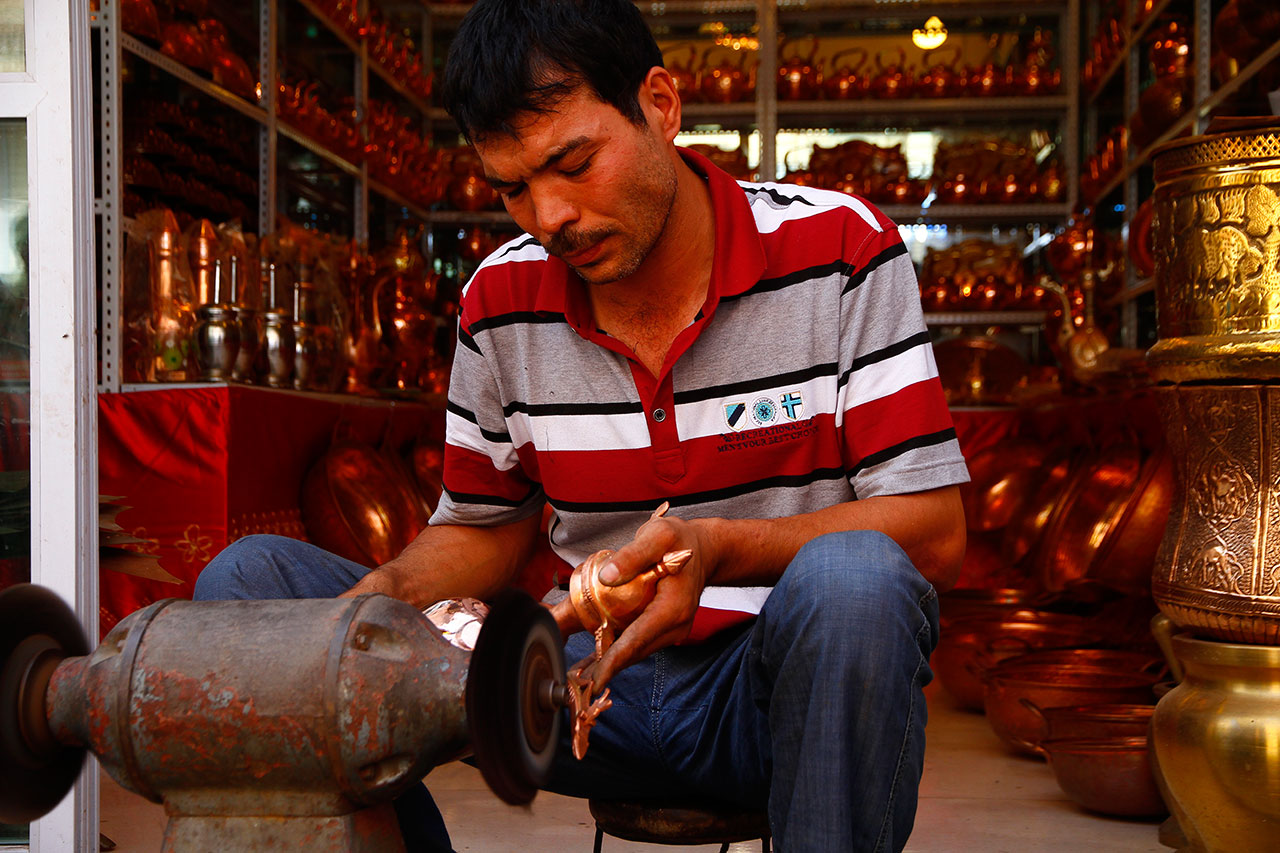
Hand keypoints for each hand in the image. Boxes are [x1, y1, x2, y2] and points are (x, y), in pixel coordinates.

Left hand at [587, 509, 717, 688]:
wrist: (703, 549)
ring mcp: (672, 630)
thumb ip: (633, 555)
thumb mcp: (657, 535)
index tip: (595, 681)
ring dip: (612, 662)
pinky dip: (621, 651)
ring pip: (637, 651)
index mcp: (673, 608)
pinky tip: (599, 659)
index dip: (614, 661)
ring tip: (582, 674)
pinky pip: (640, 643)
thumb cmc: (680, 540)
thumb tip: (607, 576)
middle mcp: (675, 625)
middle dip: (608, 668)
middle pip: (636, 652)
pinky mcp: (666, 629)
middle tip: (578, 681)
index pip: (638, 640)